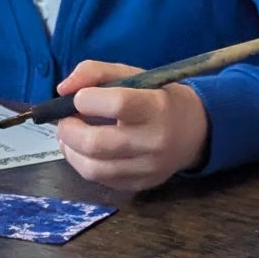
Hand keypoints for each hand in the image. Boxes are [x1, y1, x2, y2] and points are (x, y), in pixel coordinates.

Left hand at [52, 60, 209, 191]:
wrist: (195, 131)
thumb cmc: (160, 97)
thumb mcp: (134, 75)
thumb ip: (96, 72)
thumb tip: (63, 89)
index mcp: (156, 107)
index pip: (117, 104)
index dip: (88, 99)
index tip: (79, 97)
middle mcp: (154, 141)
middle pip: (97, 143)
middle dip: (69, 130)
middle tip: (65, 120)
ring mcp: (147, 168)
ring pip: (93, 168)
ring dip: (71, 150)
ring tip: (71, 136)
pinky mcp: (140, 185)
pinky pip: (100, 180)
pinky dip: (84, 164)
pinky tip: (85, 151)